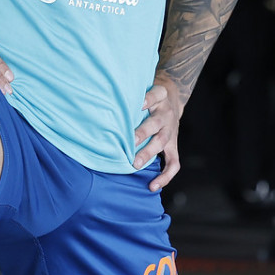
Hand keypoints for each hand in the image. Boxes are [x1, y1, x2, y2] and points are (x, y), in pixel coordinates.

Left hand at [134, 72, 183, 191]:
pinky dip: (165, 176)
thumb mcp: (142, 88)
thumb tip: (101, 102)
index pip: (156, 94)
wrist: (172, 99)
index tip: (139, 104)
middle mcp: (166, 113)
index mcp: (160, 96)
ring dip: (148, 153)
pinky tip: (153, 186)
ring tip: (135, 164)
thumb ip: (128, 95)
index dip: (148, 99)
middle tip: (131, 142)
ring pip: (162, 141)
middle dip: (143, 133)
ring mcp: (171, 130)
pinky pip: (174, 162)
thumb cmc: (148, 97)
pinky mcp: (173, 144)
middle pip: (156, 123)